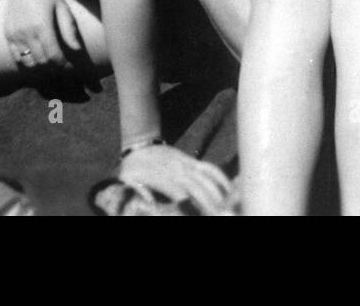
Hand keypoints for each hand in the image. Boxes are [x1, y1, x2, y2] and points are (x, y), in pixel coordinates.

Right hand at [3, 0, 85, 70]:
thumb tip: (77, 49)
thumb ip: (68, 28)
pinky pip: (17, 57)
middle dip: (54, 65)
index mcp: (42, 26)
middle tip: (63, 62)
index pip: (54, 55)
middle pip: (42, 61)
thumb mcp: (61, 5)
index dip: (64, 64)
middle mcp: (26, 33)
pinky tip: (36, 54)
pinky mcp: (7, 34)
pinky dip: (27, 60)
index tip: (71, 65)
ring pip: (28, 62)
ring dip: (40, 64)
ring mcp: (15, 35)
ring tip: (50, 59)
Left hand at [118, 144, 235, 214]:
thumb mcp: (128, 181)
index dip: (194, 208)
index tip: (205, 215)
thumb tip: (149, 205)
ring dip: (220, 192)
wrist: (140, 144)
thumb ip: (139, 193)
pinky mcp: (191, 161)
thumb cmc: (132, 168)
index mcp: (164, 179)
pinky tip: (229, 188)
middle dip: (213, 204)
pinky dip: (220, 177)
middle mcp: (179, 172)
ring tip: (230, 207)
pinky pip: (209, 168)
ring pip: (208, 178)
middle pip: (200, 189)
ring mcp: (187, 165)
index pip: (183, 197)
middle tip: (224, 215)